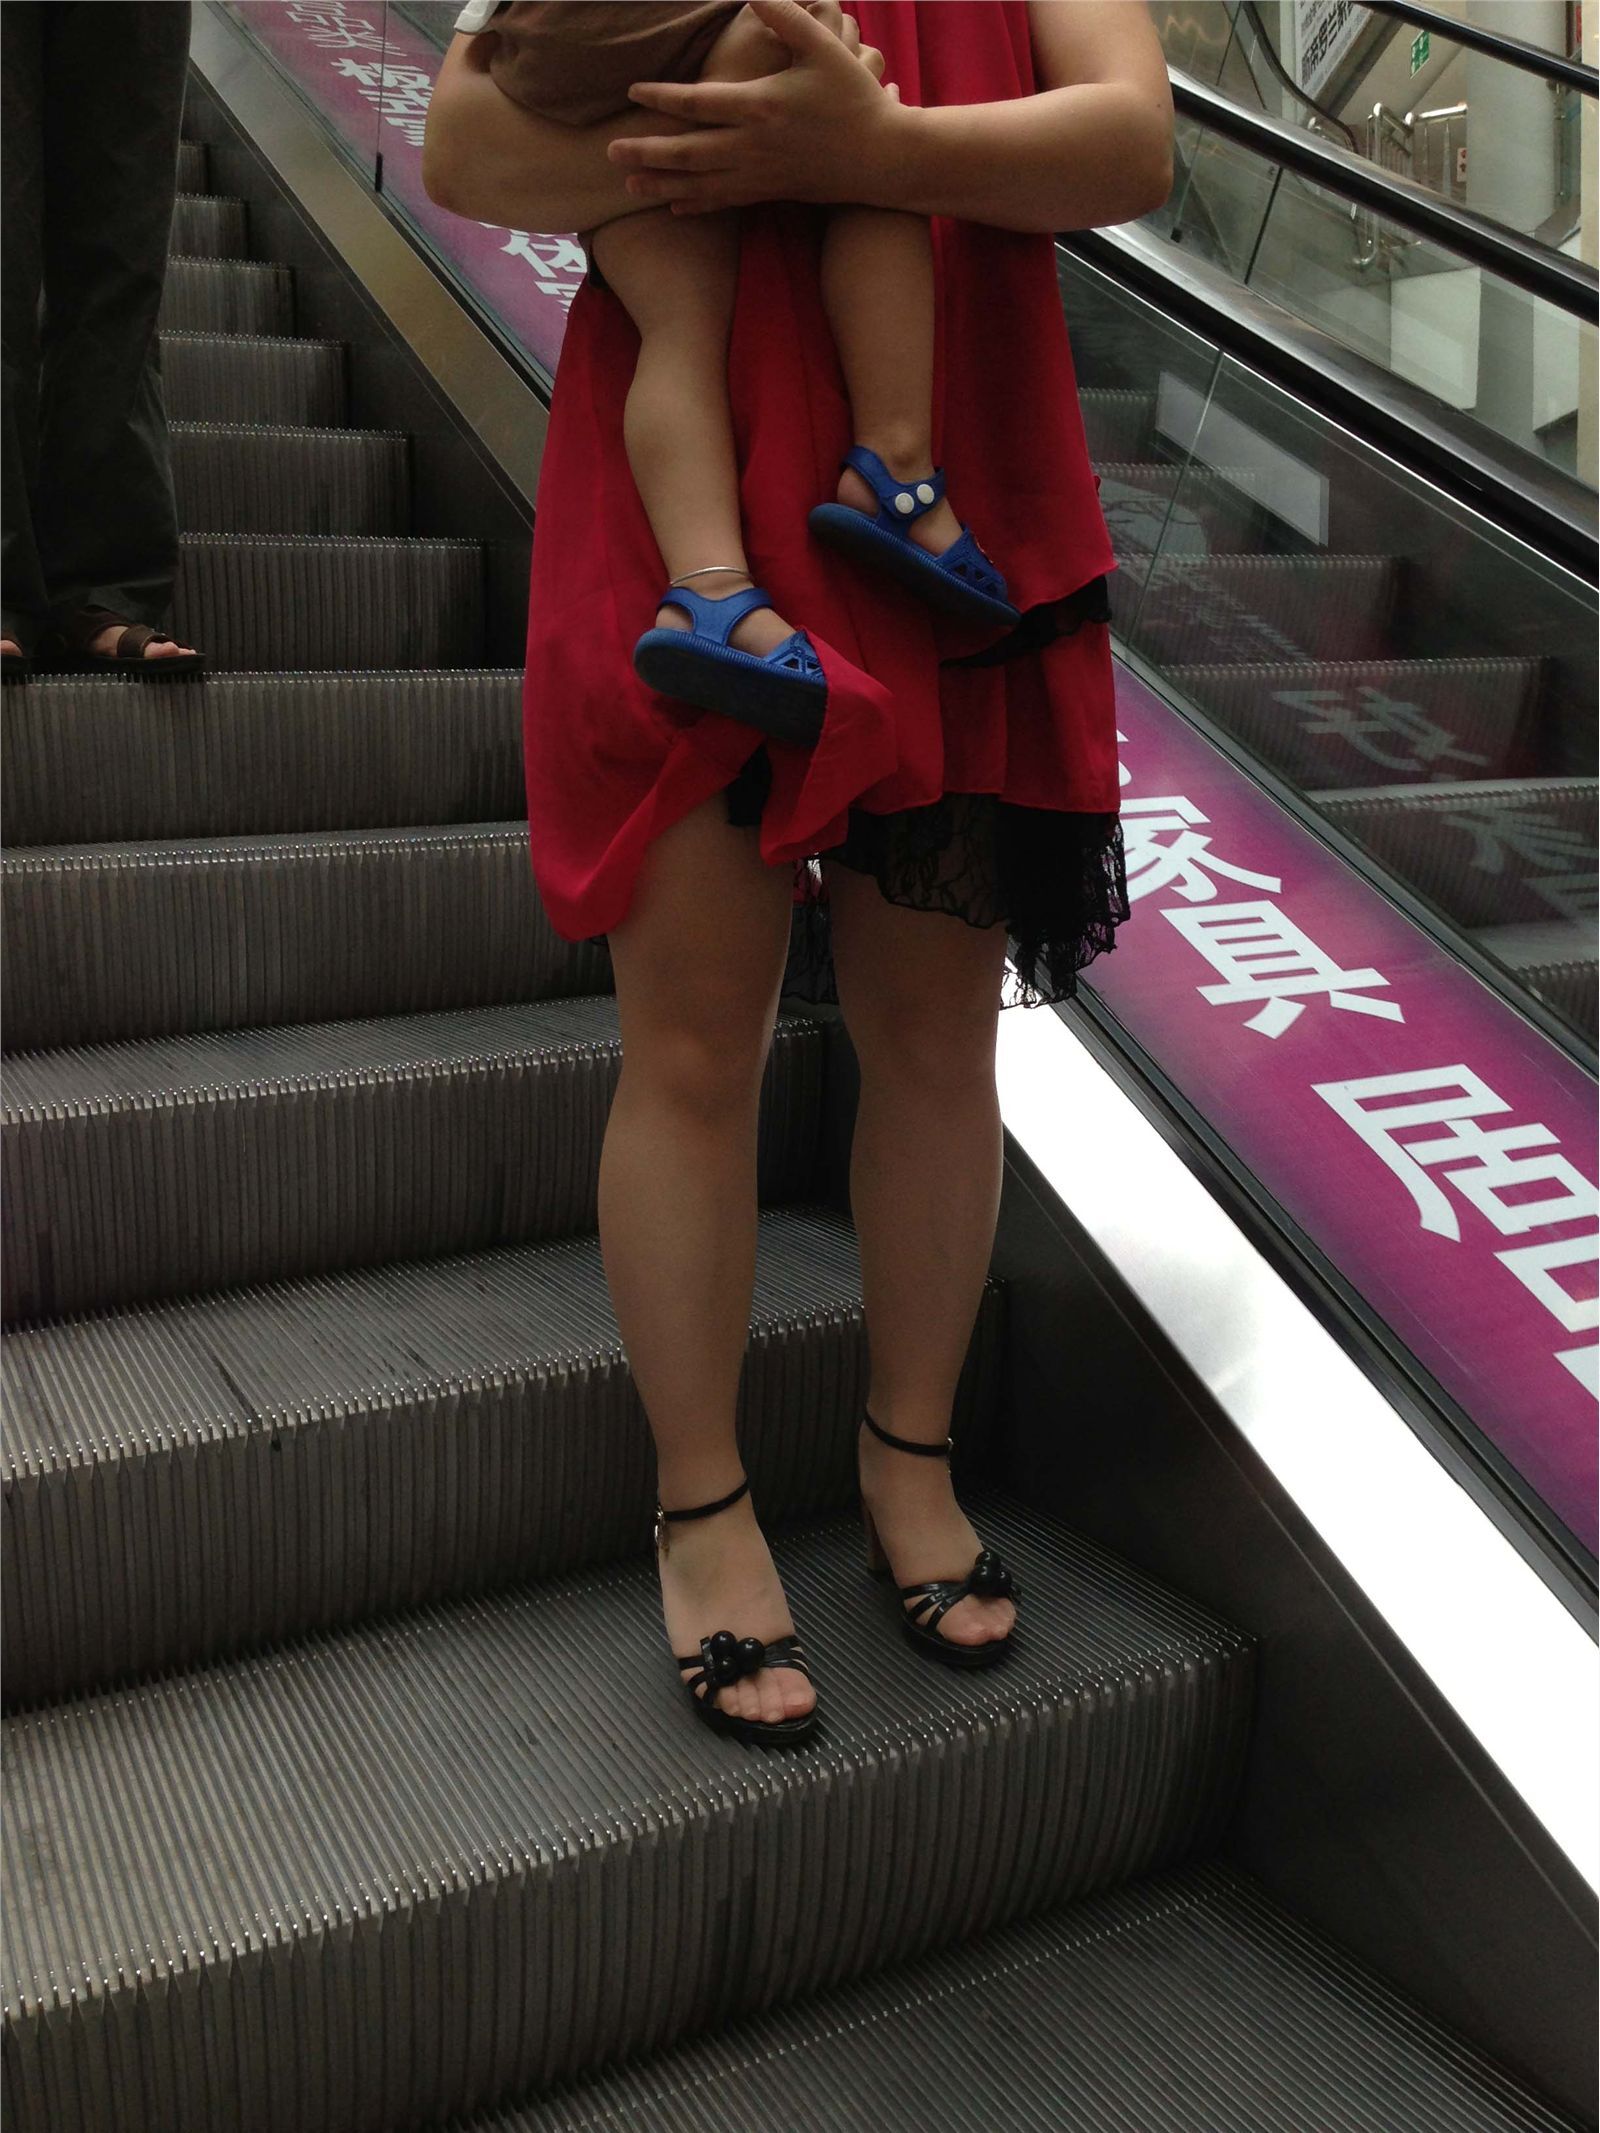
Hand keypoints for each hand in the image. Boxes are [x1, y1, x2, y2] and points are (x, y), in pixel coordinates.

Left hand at [608, 0, 902, 214]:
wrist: (883, 157)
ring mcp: (761, 175)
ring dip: (662, 183)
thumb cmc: (853, 97)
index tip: (633, 91)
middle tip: (610, 151)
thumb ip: (785, 15)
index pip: (700, 103)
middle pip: (688, 152)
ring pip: (701, 183)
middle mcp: (755, 146)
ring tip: (628, 183)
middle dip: (647, 151)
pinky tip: (673, 206)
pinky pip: (725, 201)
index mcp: (762, 106)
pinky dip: (696, 204)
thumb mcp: (823, 47)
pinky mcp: (771, 192)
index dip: (663, 97)